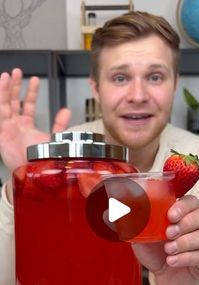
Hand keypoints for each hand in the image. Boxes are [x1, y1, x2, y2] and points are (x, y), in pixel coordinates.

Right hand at [0, 68, 70, 202]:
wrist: (34, 173)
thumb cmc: (41, 160)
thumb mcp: (53, 139)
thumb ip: (59, 124)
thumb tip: (66, 110)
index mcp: (27, 126)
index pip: (27, 105)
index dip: (30, 93)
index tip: (35, 80)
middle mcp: (16, 125)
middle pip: (13, 101)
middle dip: (15, 86)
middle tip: (18, 72)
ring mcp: (7, 128)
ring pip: (5, 104)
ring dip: (6, 89)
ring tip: (8, 74)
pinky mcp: (2, 133)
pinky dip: (0, 99)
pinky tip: (1, 87)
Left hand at [132, 195, 198, 284]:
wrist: (162, 278)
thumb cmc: (155, 252)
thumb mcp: (140, 236)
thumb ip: (130, 224)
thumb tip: (110, 213)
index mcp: (184, 214)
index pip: (193, 201)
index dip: (184, 206)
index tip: (170, 215)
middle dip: (188, 222)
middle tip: (169, 233)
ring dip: (187, 241)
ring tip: (169, 249)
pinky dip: (186, 257)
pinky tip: (172, 260)